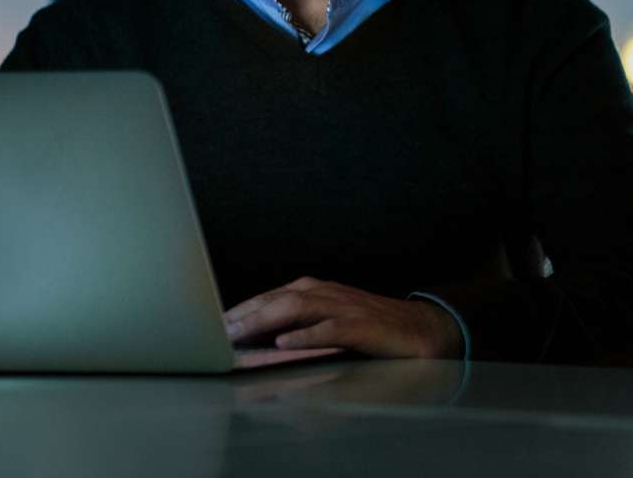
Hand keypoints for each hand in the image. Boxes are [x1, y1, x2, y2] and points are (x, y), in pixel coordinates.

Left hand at [223, 277, 463, 358]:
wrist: (419, 328)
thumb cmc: (371, 325)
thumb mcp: (330, 320)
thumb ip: (299, 324)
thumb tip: (261, 338)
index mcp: (316, 290)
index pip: (270, 296)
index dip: (241, 308)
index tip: (213, 323)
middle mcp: (326, 293)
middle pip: (278, 298)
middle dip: (245, 313)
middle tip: (216, 330)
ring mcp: (344, 307)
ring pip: (298, 308)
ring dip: (265, 319)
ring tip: (239, 334)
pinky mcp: (362, 326)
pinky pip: (330, 329)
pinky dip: (306, 335)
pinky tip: (286, 343)